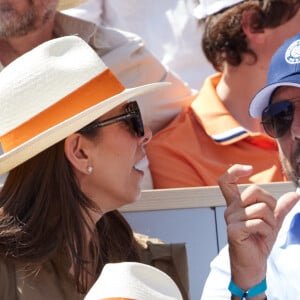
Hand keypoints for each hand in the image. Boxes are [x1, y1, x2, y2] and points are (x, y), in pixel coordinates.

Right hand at [218, 164, 298, 289]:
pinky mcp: (234, 231)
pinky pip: (258, 223)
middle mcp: (230, 209)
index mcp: (236, 204)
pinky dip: (267, 231)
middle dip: (270, 203)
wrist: (253, 265)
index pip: (226, 181)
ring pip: (261, 209)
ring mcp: (230, 219)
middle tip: (270, 219)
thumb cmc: (258, 242)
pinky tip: (261, 237)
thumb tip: (295, 194)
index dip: (235, 170)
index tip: (249, 168)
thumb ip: (281, 207)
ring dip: (271, 222)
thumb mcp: (272, 222)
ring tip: (265, 231)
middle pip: (254, 191)